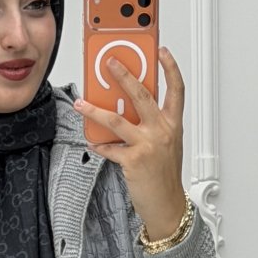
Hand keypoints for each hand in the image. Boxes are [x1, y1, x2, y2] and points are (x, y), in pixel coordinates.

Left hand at [73, 47, 187, 240]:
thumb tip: (130, 110)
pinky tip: (92, 141)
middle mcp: (162, 131)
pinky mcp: (133, 161)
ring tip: (81, 102)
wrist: (167, 206)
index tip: (161, 51)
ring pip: (117, 119)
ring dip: (95, 109)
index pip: (176, 89)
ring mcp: (147, 145)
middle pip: (141, 95)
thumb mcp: (167, 145)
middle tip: (110, 62)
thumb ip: (152, 125)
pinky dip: (99, 145)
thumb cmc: (165, 177)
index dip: (170, 68)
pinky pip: (109, 148)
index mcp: (173, 125)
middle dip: (124, 75)